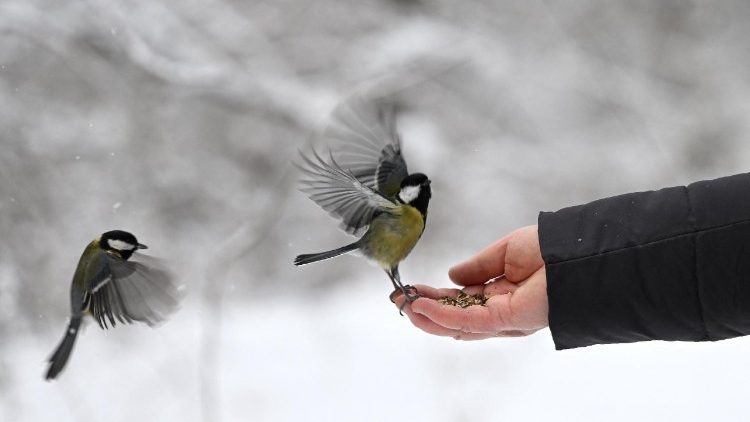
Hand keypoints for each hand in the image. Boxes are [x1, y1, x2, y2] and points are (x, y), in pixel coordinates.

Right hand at [395, 225, 548, 339]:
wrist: (576, 254)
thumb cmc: (550, 248)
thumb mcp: (503, 251)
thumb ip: (477, 265)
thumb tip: (451, 275)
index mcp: (500, 293)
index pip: (460, 300)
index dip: (434, 296)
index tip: (411, 289)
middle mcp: (499, 310)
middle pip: (454, 317)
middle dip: (424, 309)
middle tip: (398, 299)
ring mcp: (502, 318)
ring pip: (456, 324)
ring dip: (426, 316)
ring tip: (403, 305)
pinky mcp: (504, 320)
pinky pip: (467, 321)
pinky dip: (442, 315)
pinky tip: (422, 307)